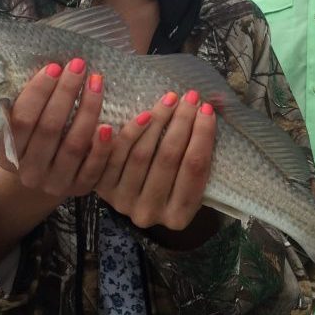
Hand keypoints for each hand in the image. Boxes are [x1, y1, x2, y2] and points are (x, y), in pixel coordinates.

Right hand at [0, 59, 112, 265]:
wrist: (42, 183)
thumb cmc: (33, 143)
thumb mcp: (21, 130)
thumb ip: (29, 108)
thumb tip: (52, 69)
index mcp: (9, 154)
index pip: (22, 120)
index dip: (38, 92)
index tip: (54, 67)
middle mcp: (31, 172)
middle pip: (50, 129)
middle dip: (66, 93)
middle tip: (79, 65)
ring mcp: (56, 183)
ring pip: (74, 145)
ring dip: (88, 110)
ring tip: (96, 82)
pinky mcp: (80, 189)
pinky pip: (94, 167)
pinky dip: (102, 146)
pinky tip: (109, 124)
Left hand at [95, 89, 216, 237]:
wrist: (130, 198)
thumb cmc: (170, 184)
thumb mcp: (188, 179)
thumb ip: (200, 151)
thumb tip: (212, 106)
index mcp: (178, 217)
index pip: (195, 170)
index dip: (202, 136)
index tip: (207, 110)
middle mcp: (149, 213)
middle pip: (169, 159)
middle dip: (182, 122)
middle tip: (191, 97)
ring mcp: (123, 202)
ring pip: (142, 153)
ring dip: (159, 120)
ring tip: (171, 99)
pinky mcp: (102, 187)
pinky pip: (117, 153)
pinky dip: (131, 130)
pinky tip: (145, 112)